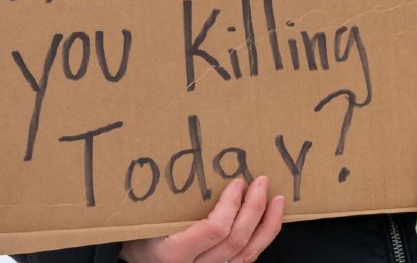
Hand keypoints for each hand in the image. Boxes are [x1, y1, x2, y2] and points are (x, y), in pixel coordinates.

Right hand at [118, 175, 284, 262]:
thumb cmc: (139, 236)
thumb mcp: (144, 219)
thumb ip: (167, 201)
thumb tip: (195, 163)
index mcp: (174, 254)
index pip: (215, 230)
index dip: (231, 205)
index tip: (237, 182)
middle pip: (236, 240)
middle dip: (254, 209)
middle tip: (261, 182)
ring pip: (247, 254)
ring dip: (267, 225)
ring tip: (277, 201)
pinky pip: (246, 259)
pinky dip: (262, 239)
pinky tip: (269, 222)